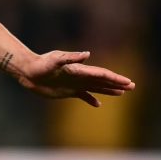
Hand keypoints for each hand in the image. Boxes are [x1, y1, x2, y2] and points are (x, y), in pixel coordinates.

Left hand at [9, 51, 135, 106]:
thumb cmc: (41, 64)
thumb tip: (87, 54)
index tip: (128, 82)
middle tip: (132, 86)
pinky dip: (91, 100)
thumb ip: (71, 57)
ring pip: (96, 88)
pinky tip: (98, 105)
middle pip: (102, 80)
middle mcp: (80, 76)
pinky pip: (83, 96)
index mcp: (79, 69)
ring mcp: (74, 84)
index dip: (115, 78)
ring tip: (122, 93)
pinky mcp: (67, 90)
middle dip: (117, 83)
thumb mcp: (55, 60)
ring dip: (109, 90)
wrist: (28, 71)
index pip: (101, 74)